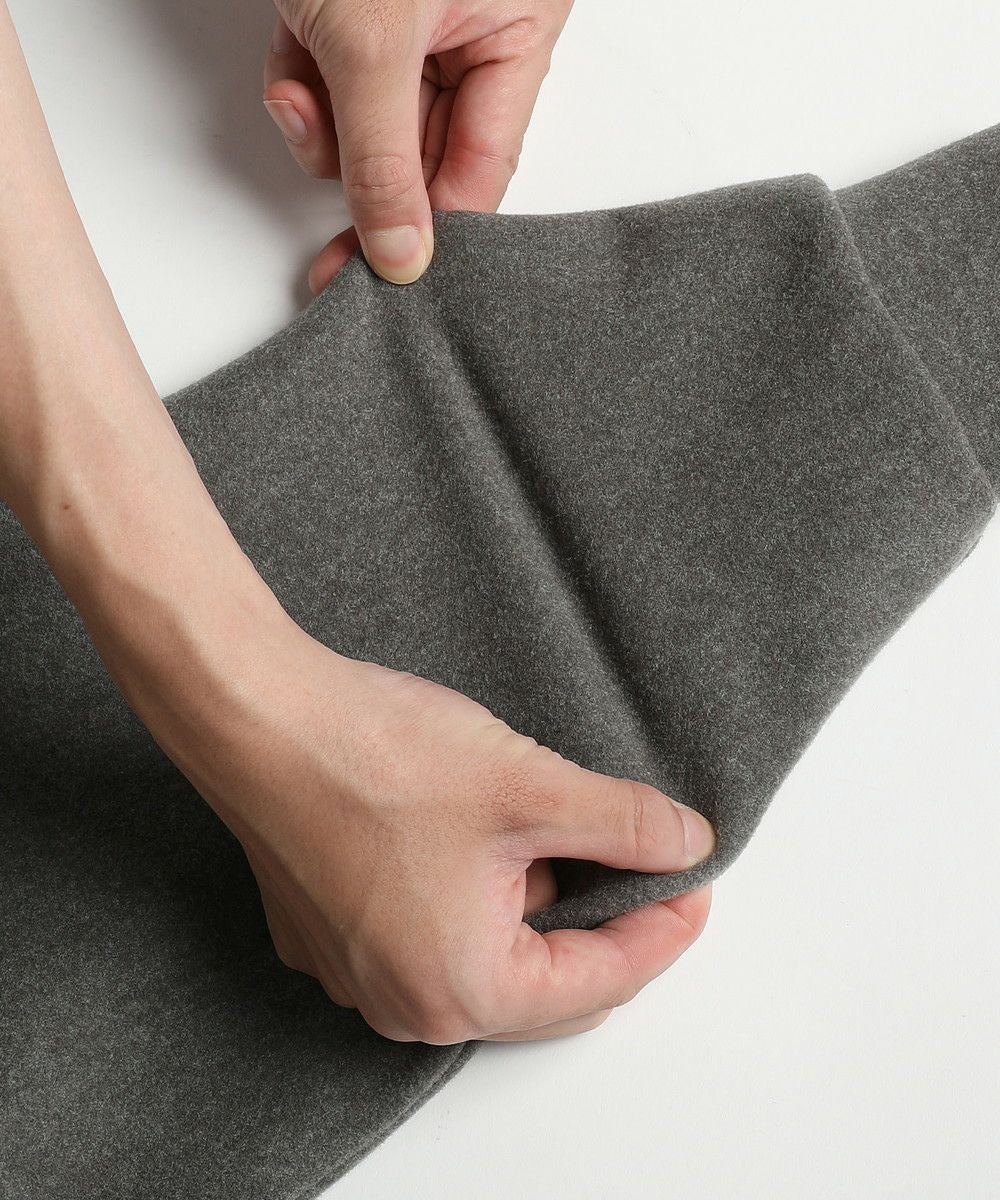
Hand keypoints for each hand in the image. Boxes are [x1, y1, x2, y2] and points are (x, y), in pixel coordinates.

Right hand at [169, 618, 715, 1043]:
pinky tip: (478, 834)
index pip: (602, 981)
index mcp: (463, 988)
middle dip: (598, 925)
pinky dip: (473, 898)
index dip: (662, 929)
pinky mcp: (330, 930)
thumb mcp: (531, 788)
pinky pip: (428, 933)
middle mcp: (404, 1003)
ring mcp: (357, 972)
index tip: (693, 883)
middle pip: (543, 984)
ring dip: (532, 905)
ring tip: (546, 829)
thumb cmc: (376, 759)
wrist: (259, 717)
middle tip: (637, 863)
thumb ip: (625, 825)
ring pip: (485, 957)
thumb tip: (685, 842)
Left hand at [262, 0, 573, 290]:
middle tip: (329, 226)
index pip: (483, 168)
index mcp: (517, 31)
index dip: (433, 229)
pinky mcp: (356, 12)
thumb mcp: (373, 43)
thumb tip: (403, 256)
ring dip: (323, 128)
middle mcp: (472, 32)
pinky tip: (288, 65)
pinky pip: (333, 84)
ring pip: (370, 125)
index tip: (386, 278)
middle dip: (363, 170)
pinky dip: (301, 87)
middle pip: (422, 154)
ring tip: (302, 89)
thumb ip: (387, 161)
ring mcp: (411, 23)